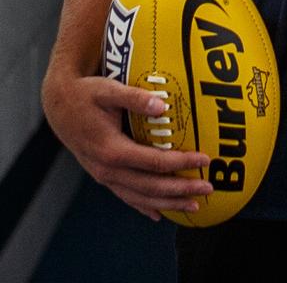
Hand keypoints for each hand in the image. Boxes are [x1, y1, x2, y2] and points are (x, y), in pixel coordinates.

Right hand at [42, 74, 212, 221]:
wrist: (59, 106)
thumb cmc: (86, 94)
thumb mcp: (109, 90)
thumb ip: (135, 97)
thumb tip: (162, 104)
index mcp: (112, 149)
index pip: (154, 162)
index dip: (181, 163)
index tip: (205, 160)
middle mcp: (108, 169)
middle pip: (151, 186)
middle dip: (181, 190)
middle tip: (208, 189)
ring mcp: (104, 176)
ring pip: (140, 197)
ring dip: (168, 203)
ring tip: (194, 206)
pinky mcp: (103, 175)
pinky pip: (126, 196)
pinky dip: (144, 207)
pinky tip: (158, 215)